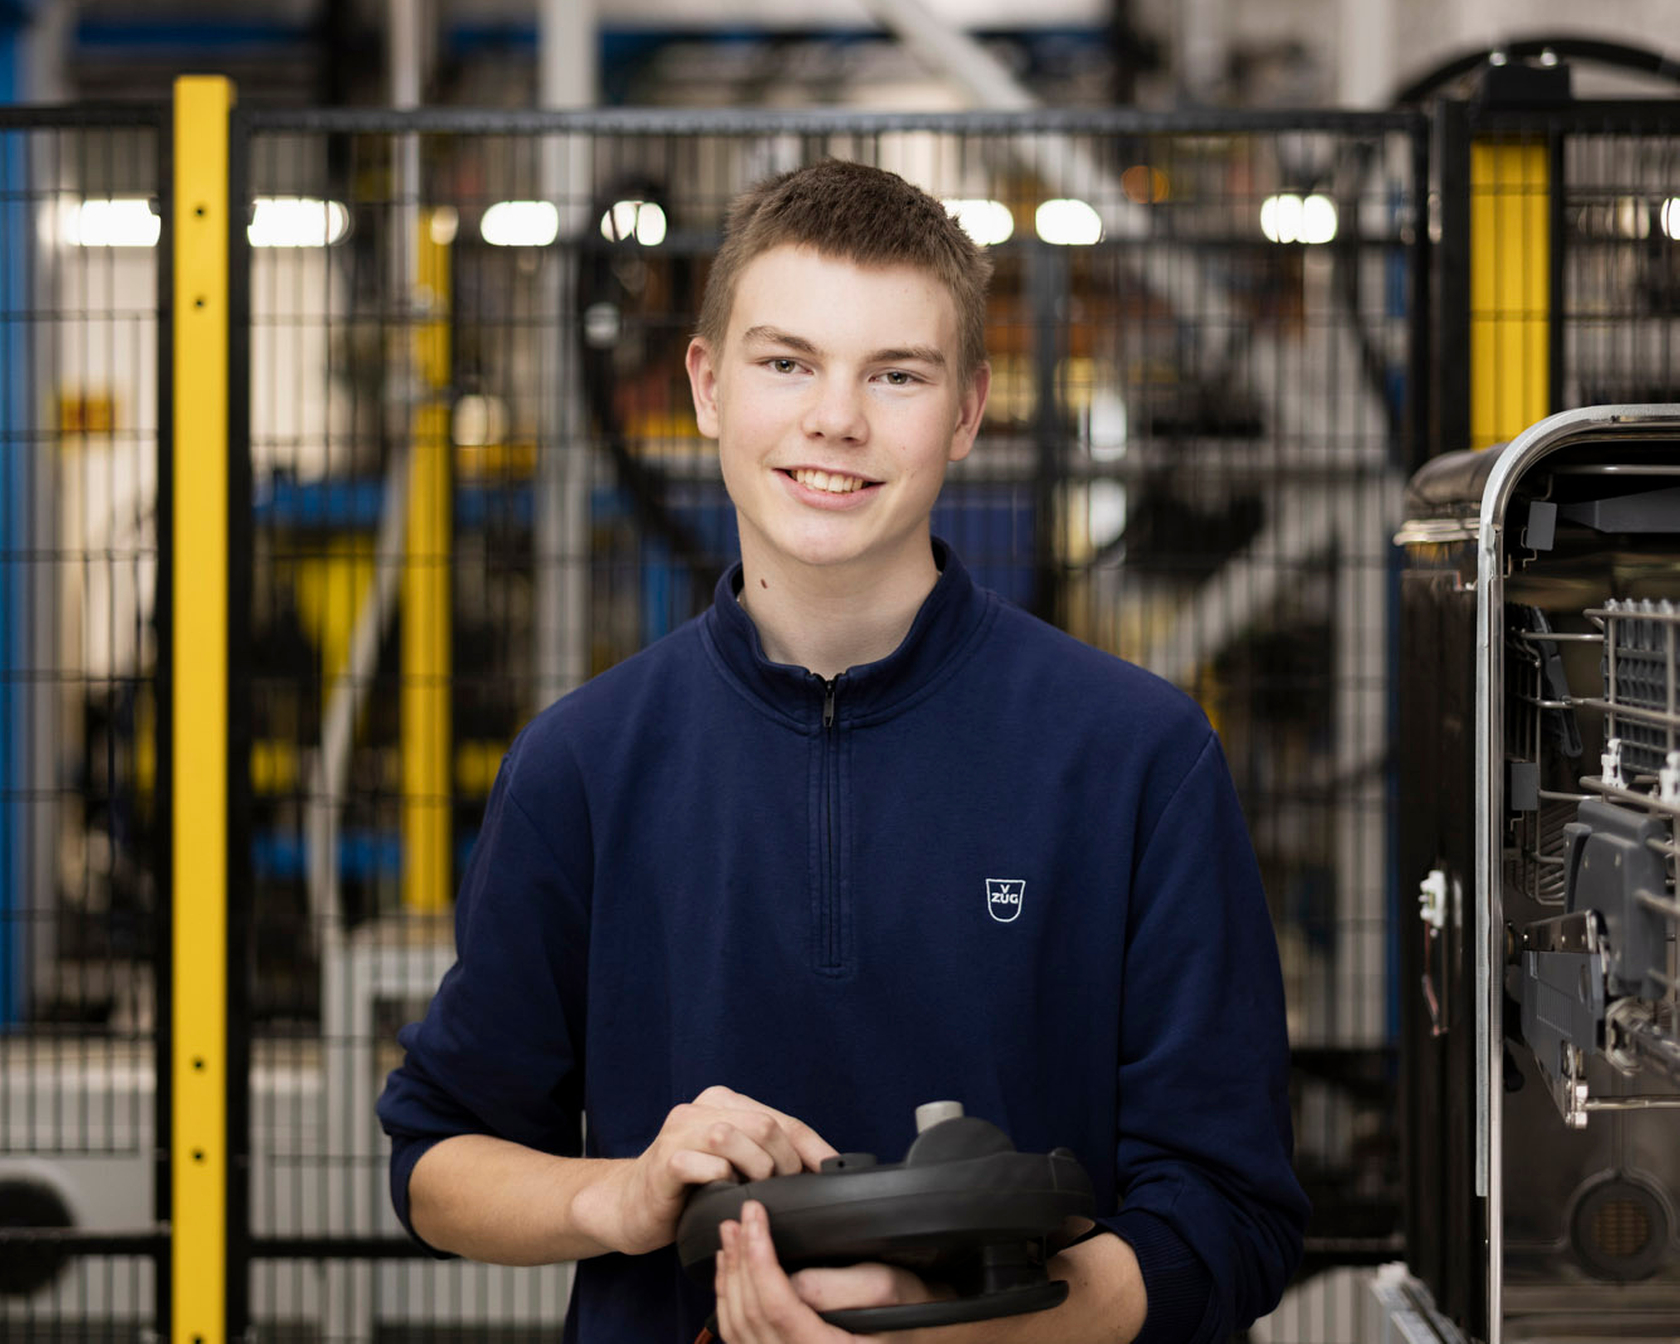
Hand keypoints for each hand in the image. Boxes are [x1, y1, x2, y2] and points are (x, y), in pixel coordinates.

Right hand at [574, 1086, 836, 1255]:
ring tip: (753, 1192)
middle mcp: (700, 1108)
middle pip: (765, 1125)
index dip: (813, 1147)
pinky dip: (724, 1183)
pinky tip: (722, 1196)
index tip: (834, 1172)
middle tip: (782, 1192)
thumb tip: (819, 1169)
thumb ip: (764, 1153)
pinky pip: (707, 1165)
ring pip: (736, 1136)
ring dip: (756, 1171)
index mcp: (722, 1101)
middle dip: (784, 1163)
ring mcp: (680, 1132)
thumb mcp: (732, 1163)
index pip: (783, 1119)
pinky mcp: (665, 1161)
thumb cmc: (687, 1188)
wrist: (627, 1206)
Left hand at [714, 1200, 945, 1343]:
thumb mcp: (887, 1288)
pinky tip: (733, 1269)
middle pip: (750, 1316)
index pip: (776, 1305)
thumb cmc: (910, 1313)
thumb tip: (786, 1277)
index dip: (758, 1256)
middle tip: (738, 1218)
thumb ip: (836, 1287)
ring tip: (731, 1236)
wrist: (921, 1337)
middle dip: (740, 1260)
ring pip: (737, 1328)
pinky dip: (730, 1299)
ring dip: (730, 1277)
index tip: (754, 1215)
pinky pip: (741, 1337)